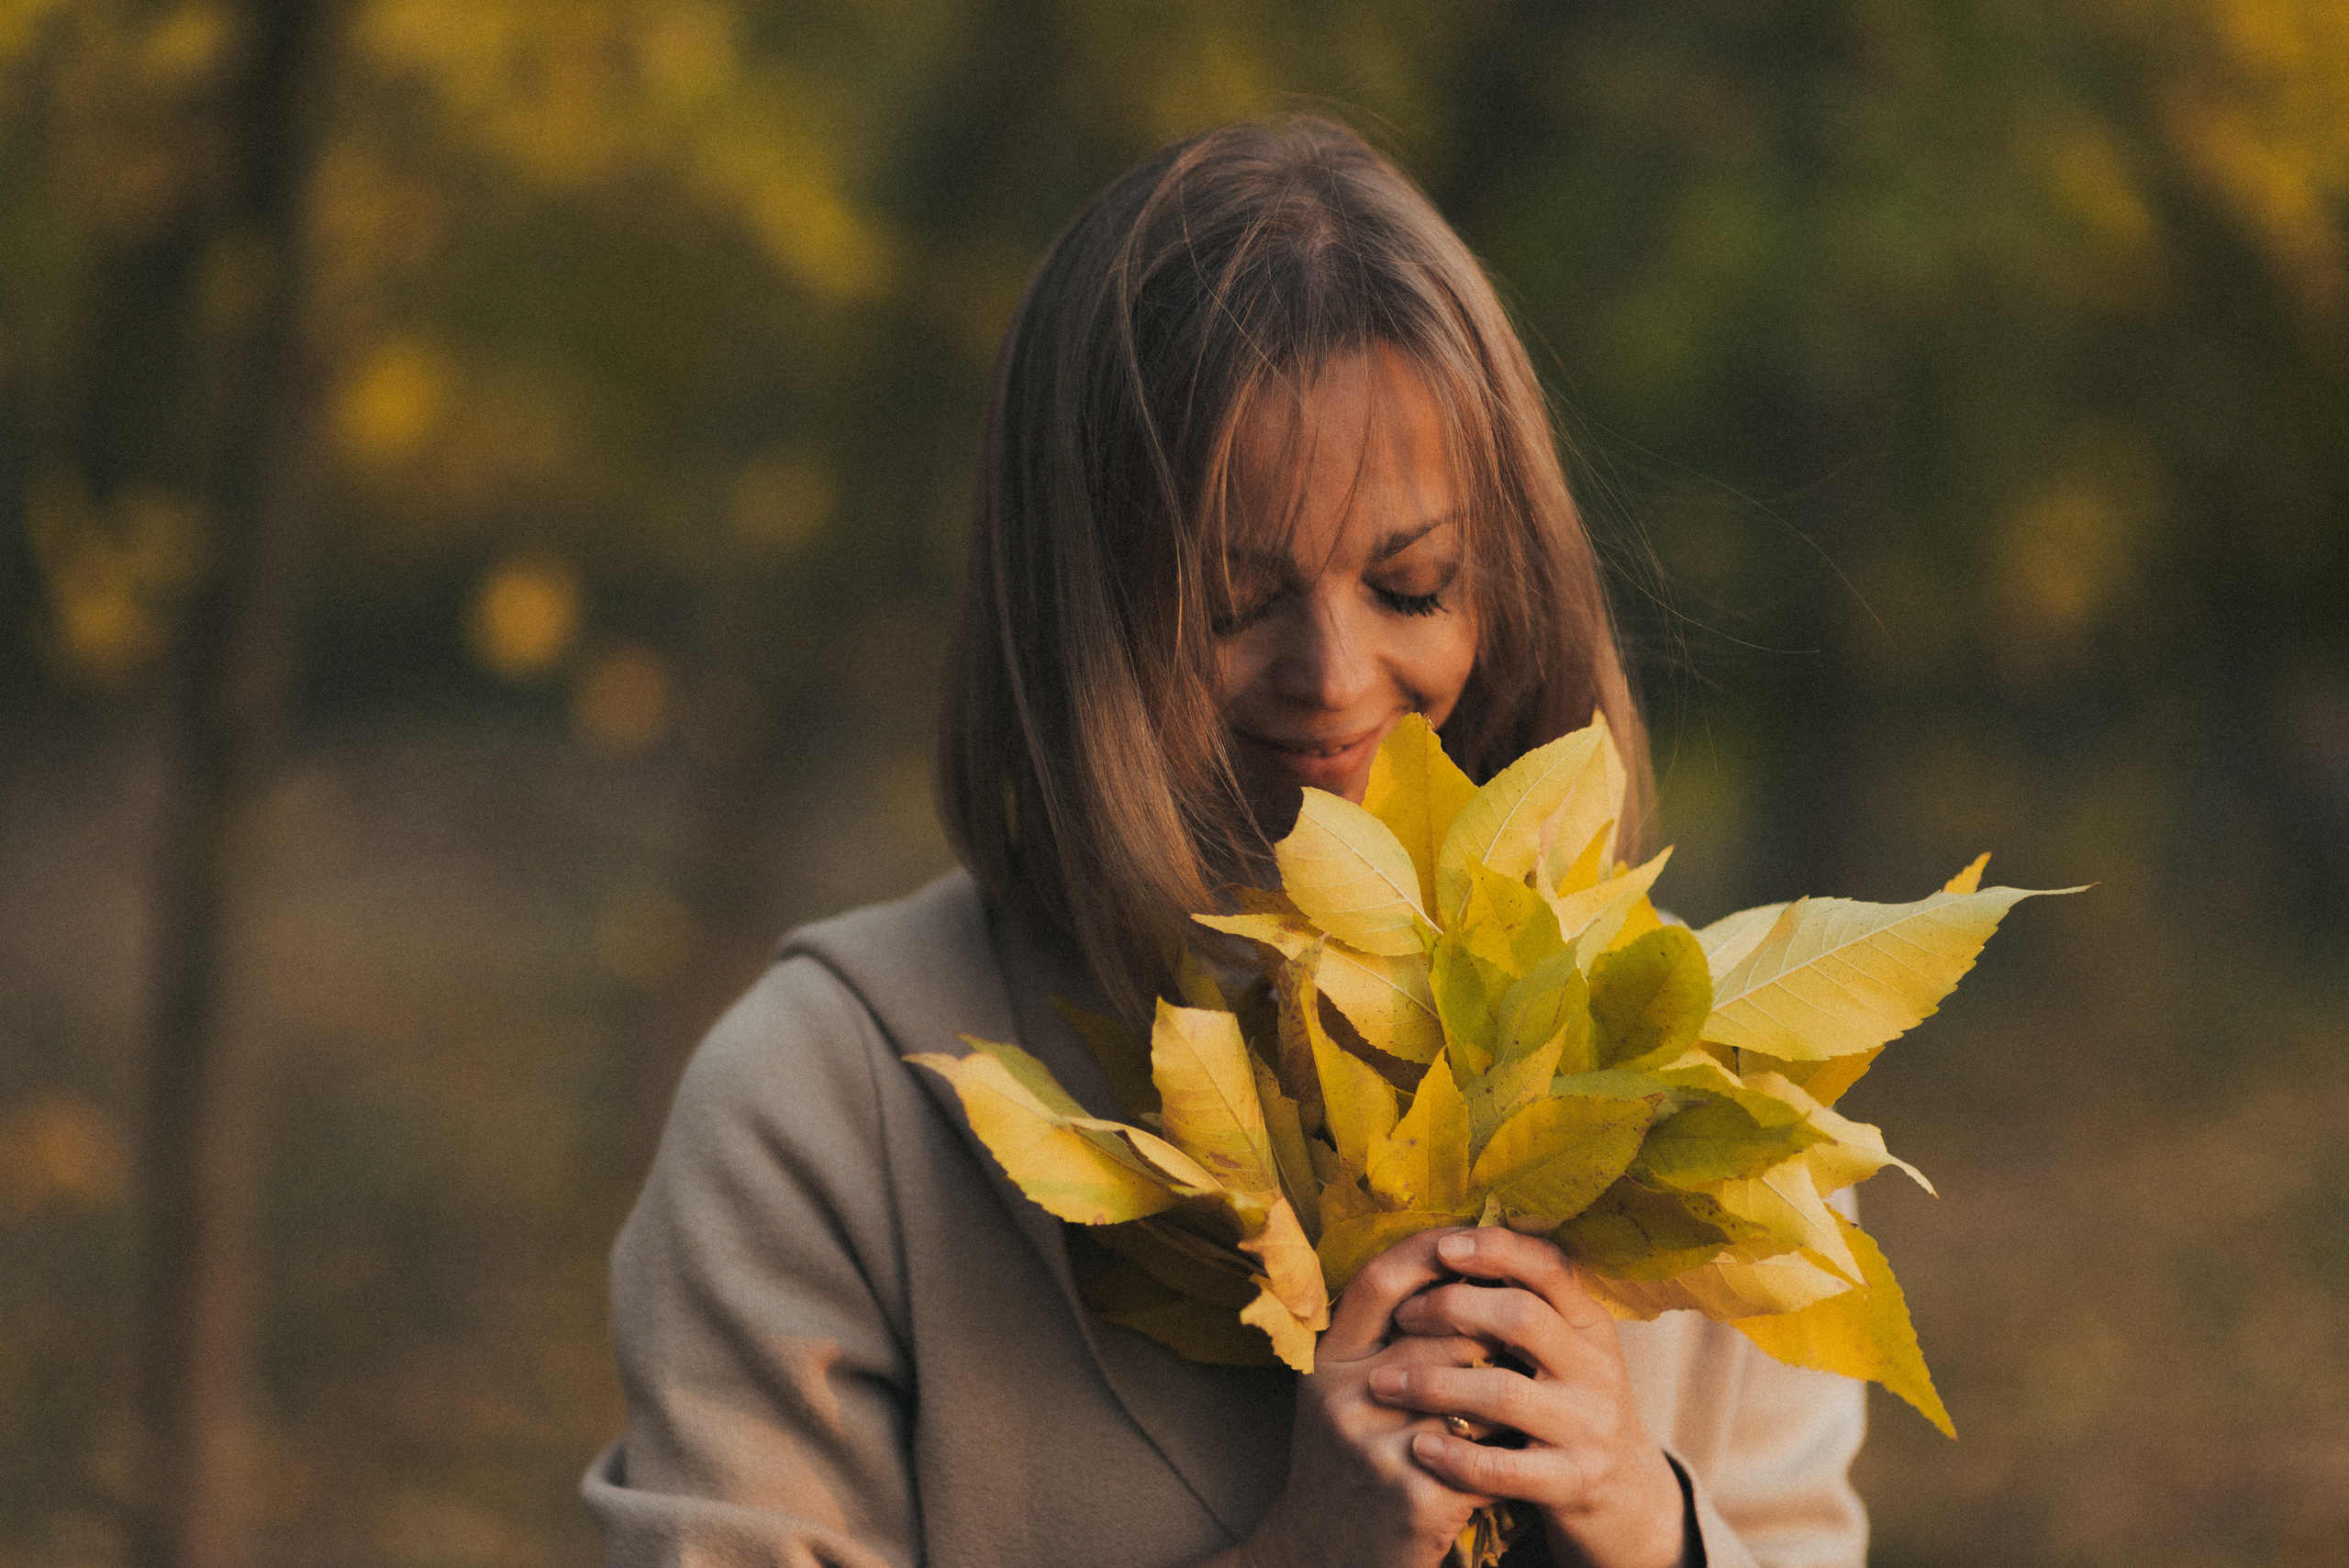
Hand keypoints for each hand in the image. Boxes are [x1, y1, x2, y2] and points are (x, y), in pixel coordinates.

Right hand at [1229, 1232, 1501, 1567]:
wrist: (1318, 1555)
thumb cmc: (1342, 1461)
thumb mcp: (1338, 1391)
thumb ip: (1378, 1338)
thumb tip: (1454, 1271)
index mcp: (1326, 1363)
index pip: (1379, 1282)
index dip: (1429, 1251)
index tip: (1472, 1240)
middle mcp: (1343, 1398)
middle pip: (1443, 1335)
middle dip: (1489, 1336)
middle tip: (1520, 1340)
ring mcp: (1377, 1448)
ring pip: (1474, 1392)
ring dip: (1504, 1398)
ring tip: (1521, 1400)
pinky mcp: (1415, 1497)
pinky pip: (1486, 1455)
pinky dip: (1505, 1457)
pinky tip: (1510, 1460)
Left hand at [1373, 1229, 1687, 1567]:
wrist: (1627, 1496)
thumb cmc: (1570, 1406)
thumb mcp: (1567, 1350)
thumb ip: (1525, 1306)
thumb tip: (1448, 1245)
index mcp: (1591, 1325)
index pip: (1550, 1267)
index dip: (1496, 1249)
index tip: (1442, 1246)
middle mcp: (1597, 1369)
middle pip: (1522, 1318)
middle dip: (1452, 1308)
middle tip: (1401, 1316)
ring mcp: (1588, 1428)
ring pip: (1504, 1393)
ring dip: (1434, 1384)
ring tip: (1382, 1383)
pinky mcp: (1573, 1483)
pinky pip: (1505, 1468)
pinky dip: (1456, 1455)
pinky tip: (1419, 1446)